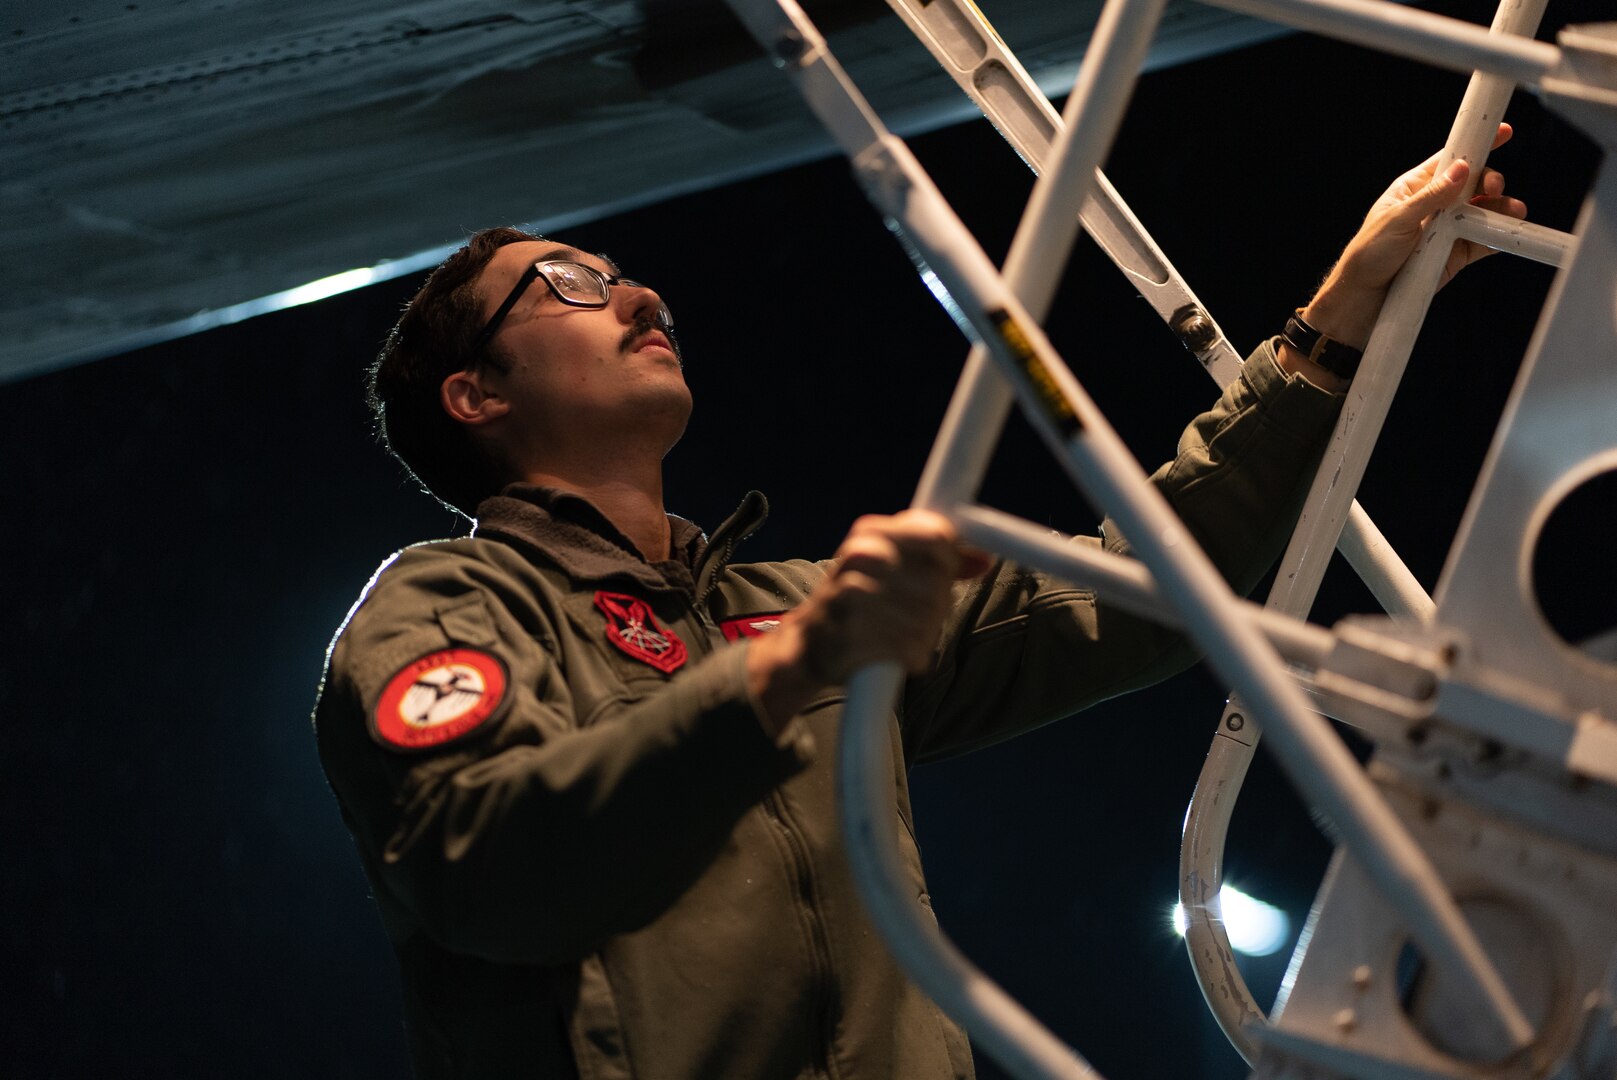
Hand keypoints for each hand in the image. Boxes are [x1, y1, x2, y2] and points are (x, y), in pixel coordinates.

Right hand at [746, 510, 990, 733]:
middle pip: (937, 584)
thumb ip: (937, 559)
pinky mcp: (852, 635)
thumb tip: (983, 559)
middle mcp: (860, 557)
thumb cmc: (858, 600)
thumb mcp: (890, 567)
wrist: (809, 642)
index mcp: (869, 533)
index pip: (937, 536)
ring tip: (905, 635)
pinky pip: (909, 647)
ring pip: (927, 618)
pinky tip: (897, 653)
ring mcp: (852, 596)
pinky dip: (912, 655)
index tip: (944, 575)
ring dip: (925, 634)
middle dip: (937, 606)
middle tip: (920, 615)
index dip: (951, 559)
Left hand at [1303, 123, 1526, 351]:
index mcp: (1415, 189)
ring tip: (1514, 211)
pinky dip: (1499, 236)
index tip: (1504, 132)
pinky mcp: (1456, 253)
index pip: (1449, 160)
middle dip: (1490, 181)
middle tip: (1495, 188)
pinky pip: (1484, 241)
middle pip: (1474, 184)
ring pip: (1484, 211)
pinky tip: (1510, 232)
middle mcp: (1435, 206)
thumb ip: (1432, 196)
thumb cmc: (1369, 254)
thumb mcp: (1397, 220)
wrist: (1365, 298)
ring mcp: (1448, 229)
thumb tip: (1462, 169)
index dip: (1475, 145)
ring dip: (1501, 208)